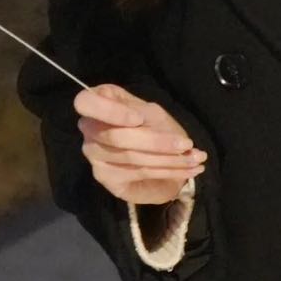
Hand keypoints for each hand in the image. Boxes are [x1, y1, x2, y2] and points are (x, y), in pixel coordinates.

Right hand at [75, 82, 207, 206]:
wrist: (156, 152)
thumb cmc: (151, 124)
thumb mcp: (151, 113)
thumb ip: (144, 115)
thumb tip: (137, 122)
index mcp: (97, 103)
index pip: (85, 103)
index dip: (110, 111)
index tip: (138, 118)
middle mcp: (89, 129)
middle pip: (115, 137)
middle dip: (156, 142)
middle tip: (187, 144)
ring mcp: (94, 155)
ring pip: (131, 157)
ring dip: (169, 160)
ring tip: (196, 159)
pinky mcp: (105, 177)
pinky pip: (138, 173)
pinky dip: (168, 171)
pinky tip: (189, 170)